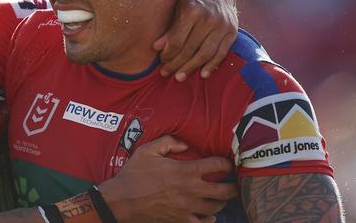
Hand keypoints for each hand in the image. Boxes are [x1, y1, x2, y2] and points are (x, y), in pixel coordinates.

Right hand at [98, 135, 236, 222]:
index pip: (217, 165)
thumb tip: (185, 144)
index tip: (226, 163)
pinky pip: (203, 222)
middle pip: (225, 190)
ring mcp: (188, 207)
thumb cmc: (133, 174)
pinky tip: (209, 214)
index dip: (226, 163)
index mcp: (184, 171)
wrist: (122, 201)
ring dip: (222, 201)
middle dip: (233, 185)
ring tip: (221, 196)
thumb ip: (168, 142)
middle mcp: (191, 190)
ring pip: (217, 207)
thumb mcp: (147, 150)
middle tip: (233, 182)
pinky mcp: (181, 220)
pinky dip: (209, 218)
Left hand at [153, 0, 237, 80]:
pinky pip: (221, 53)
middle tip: (165, 73)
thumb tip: (156, 48)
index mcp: (191, 10)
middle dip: (176, 64)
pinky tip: (202, 74)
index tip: (161, 61)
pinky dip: (211, 65)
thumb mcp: (177, 9)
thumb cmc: (191, 1)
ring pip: (205, 53)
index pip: (176, 40)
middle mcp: (208, 18)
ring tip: (179, 77)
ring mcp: (222, 25)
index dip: (167, 54)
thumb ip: (169, 28)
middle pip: (190, 49)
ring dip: (191, 68)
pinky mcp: (232, 32)